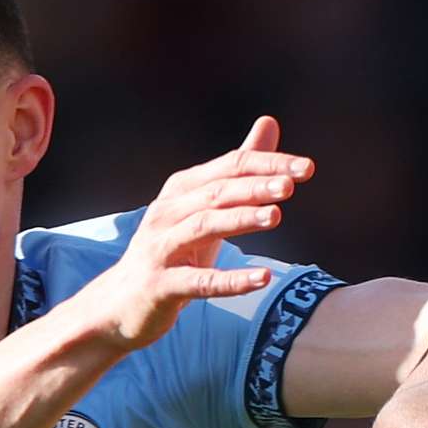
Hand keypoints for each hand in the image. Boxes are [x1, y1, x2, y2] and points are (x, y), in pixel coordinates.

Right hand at [87, 116, 308, 348]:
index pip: (230, 167)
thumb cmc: (172, 253)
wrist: (121, 305)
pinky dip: (231, 280)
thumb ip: (240, 172)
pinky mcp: (160, 286)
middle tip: (292, 185)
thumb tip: (270, 123)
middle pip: (216, 192)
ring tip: (276, 216)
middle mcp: (167, 212)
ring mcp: (160, 248)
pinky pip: (199, 281)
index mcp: (182, 190)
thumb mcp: (206, 210)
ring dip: (240, 220)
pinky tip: (263, 278)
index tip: (306, 168)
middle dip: (255, 186)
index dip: (267, 165)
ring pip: (203, 227)